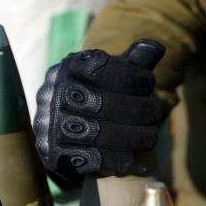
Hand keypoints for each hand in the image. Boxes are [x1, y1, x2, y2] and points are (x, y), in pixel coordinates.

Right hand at [34, 39, 165, 177]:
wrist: (69, 132)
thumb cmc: (101, 96)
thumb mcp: (118, 75)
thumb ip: (135, 62)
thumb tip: (156, 47)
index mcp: (69, 67)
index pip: (104, 68)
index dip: (134, 77)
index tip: (148, 85)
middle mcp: (53, 93)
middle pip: (103, 103)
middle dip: (139, 110)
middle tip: (155, 116)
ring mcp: (49, 124)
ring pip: (98, 133)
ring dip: (133, 137)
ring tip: (150, 138)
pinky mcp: (52, 154)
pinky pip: (89, 158)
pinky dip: (115, 158)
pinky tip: (131, 156)